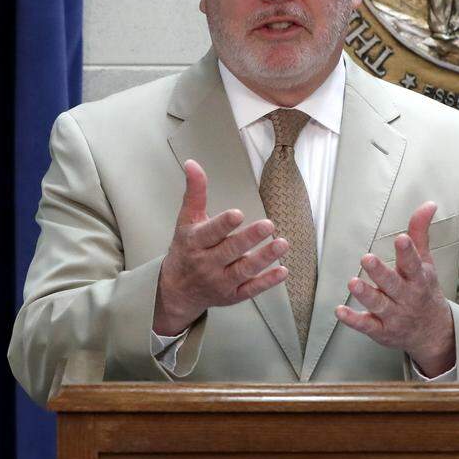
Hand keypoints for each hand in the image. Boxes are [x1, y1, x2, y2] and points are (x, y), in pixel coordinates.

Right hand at [153, 160, 289, 334]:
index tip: (238, 214)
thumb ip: (195, 193)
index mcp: (194, 243)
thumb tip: (192, 163)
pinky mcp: (232, 295)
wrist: (176, 290)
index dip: (223, 224)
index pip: (209, 233)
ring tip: (282, 244)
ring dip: (264, 258)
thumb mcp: (186, 220)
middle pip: (229, 251)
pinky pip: (251, 290)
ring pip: (243, 271)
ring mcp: (220, 281)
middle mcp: (206, 263)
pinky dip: (267, 282)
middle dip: (249, 239)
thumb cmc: (186, 249)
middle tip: (269, 225)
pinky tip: (283, 271)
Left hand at [335, 201, 454, 376]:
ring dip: (365, 294)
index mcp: (419, 279)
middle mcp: (407, 297)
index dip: (408, 252)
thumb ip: (420, 233)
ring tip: (352, 282)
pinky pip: (367, 326)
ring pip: (378, 305)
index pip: (413, 264)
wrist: (433, 332)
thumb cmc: (425, 291)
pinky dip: (353, 320)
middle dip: (380, 272)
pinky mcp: (382, 331)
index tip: (401, 239)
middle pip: (393, 284)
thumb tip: (428, 204)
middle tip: (367, 259)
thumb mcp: (426, 262)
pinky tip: (340, 311)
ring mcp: (394, 315)